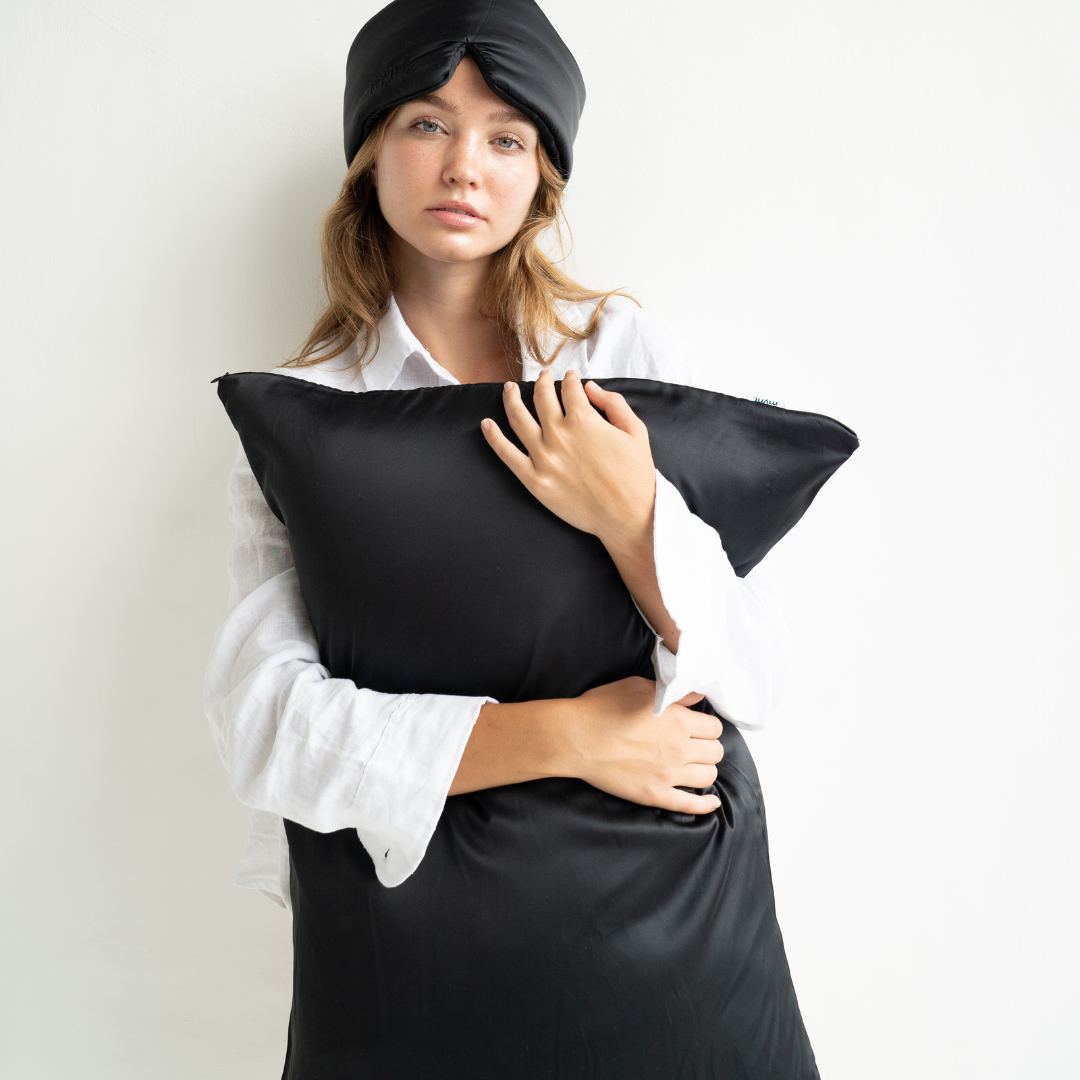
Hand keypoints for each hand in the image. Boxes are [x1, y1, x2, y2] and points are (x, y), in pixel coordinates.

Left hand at [480, 369, 656, 549]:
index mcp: (584, 420)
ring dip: (511, 398)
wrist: (628, 517)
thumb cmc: (636, 475)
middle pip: (542, 397)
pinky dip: (494, 437)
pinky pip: (507, 454)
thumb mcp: (635, 431)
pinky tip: (486, 424)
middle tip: (543, 376)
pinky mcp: (534, 480)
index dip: (571, 379)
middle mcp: (559, 435)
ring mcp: (543, 458)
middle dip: (542, 382)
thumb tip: (589, 387)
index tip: (570, 377)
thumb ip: (613, 403)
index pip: (570, 389)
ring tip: (509, 388)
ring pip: (518, 418)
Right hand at [563, 677, 722, 814]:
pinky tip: (711, 802)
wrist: (575, 738)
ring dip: (704, 769)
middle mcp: (679, 748)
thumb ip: (673, 694)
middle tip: (694, 744)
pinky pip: (690, 805)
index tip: (697, 726)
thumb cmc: (601, 708)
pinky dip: (705, 805)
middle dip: (707, 746)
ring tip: (692, 765)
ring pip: (708, 776)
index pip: (714, 727)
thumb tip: (696, 696)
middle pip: (716, 752)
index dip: (706, 725)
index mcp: (678, 720)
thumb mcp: (639, 688)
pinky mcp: (655, 794)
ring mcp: (668, 774)